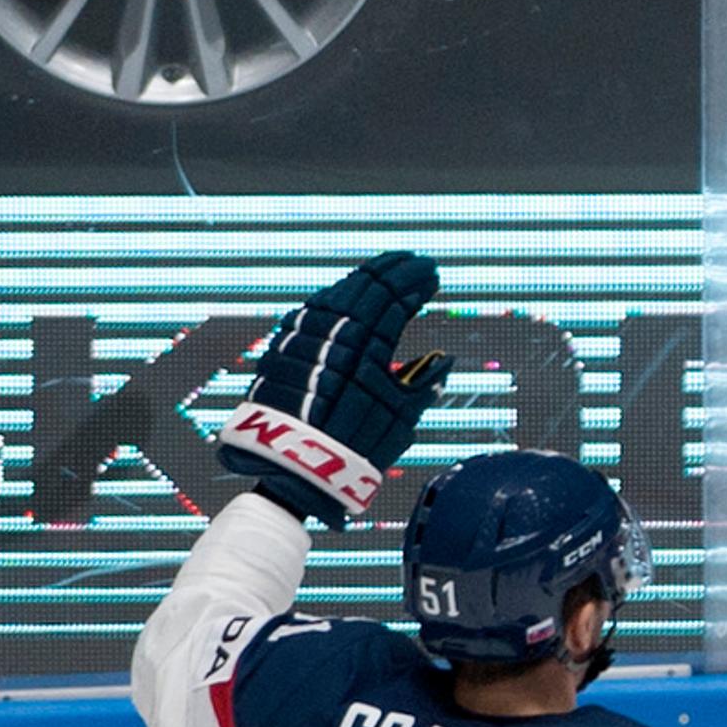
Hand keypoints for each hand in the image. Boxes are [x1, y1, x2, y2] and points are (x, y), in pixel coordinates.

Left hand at [217, 251, 451, 526]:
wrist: (292, 465)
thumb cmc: (352, 448)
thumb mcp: (400, 421)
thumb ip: (422, 385)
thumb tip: (442, 361)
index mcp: (367, 346)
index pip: (395, 299)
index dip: (415, 283)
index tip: (431, 274)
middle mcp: (333, 333)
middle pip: (366, 287)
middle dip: (392, 270)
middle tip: (413, 262)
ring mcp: (304, 335)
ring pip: (338, 291)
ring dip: (364, 279)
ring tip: (384, 271)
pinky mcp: (284, 345)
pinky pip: (314, 307)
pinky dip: (337, 295)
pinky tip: (346, 294)